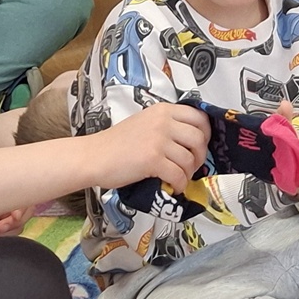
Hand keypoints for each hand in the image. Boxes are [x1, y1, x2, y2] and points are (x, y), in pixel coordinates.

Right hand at [91, 102, 208, 190]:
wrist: (93, 157)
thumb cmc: (117, 144)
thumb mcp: (145, 123)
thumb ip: (167, 126)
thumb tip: (192, 142)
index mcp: (163, 110)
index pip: (199, 117)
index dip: (206, 134)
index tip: (201, 146)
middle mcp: (163, 122)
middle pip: (199, 138)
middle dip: (200, 156)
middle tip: (192, 166)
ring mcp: (158, 140)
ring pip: (190, 159)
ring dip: (188, 173)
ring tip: (179, 178)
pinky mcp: (152, 160)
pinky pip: (178, 175)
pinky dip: (179, 184)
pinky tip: (172, 187)